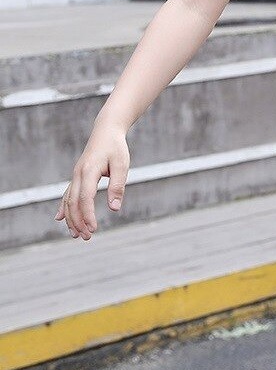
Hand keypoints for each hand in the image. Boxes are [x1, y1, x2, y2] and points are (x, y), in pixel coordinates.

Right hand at [54, 123, 129, 239]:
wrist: (106, 131)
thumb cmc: (116, 148)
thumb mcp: (121, 165)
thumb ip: (117, 186)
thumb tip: (114, 208)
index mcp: (88, 171)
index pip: (85, 198)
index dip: (87, 215)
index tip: (93, 229)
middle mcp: (78, 174)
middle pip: (73, 203)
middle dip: (78, 222)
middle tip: (87, 238)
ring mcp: (75, 176)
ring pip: (68, 201)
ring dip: (71, 219)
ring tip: (76, 235)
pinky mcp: (77, 176)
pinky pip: (67, 195)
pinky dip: (64, 208)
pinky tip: (60, 219)